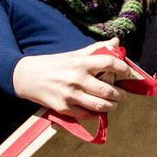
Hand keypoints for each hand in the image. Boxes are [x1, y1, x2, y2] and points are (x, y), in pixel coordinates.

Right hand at [11, 37, 132, 117]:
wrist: (27, 77)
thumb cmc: (54, 63)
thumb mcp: (74, 54)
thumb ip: (96, 49)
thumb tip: (116, 42)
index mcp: (80, 62)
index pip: (109, 63)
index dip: (124, 69)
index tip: (130, 74)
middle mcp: (76, 78)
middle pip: (108, 89)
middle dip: (120, 94)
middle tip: (123, 94)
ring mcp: (70, 95)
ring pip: (100, 105)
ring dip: (112, 106)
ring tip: (114, 104)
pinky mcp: (63, 108)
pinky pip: (86, 114)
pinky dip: (95, 113)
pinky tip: (97, 110)